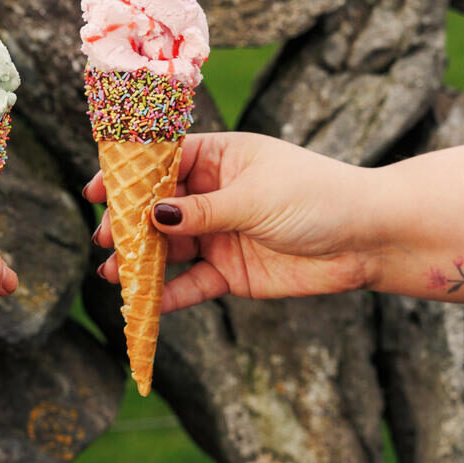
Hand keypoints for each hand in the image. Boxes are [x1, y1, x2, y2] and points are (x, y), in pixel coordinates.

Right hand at [86, 133, 377, 311]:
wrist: (368, 240)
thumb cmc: (317, 197)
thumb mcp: (254, 198)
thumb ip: (201, 211)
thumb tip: (153, 214)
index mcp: (221, 159)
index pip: (163, 163)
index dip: (127, 177)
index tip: (95, 191)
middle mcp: (216, 195)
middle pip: (159, 209)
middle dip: (128, 224)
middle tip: (103, 239)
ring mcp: (221, 234)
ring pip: (169, 248)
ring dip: (141, 261)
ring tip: (113, 273)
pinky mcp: (232, 272)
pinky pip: (191, 284)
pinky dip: (168, 294)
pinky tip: (145, 303)